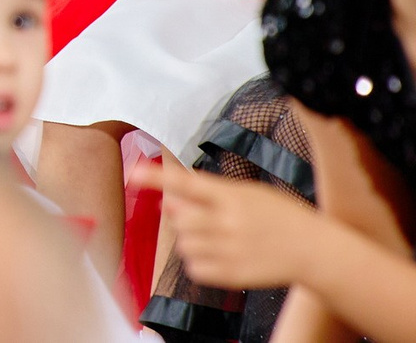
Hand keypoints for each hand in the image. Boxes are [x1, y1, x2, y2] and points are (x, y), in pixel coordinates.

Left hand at [130, 159, 325, 289]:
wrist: (315, 250)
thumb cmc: (279, 217)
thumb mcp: (248, 194)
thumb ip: (207, 195)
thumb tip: (167, 202)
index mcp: (233, 196)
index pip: (187, 183)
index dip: (157, 178)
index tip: (133, 173)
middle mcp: (229, 222)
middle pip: (179, 220)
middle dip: (183, 220)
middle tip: (205, 221)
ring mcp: (232, 250)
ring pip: (183, 245)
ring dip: (190, 242)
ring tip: (217, 239)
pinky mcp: (234, 275)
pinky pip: (194, 269)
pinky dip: (198, 264)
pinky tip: (219, 257)